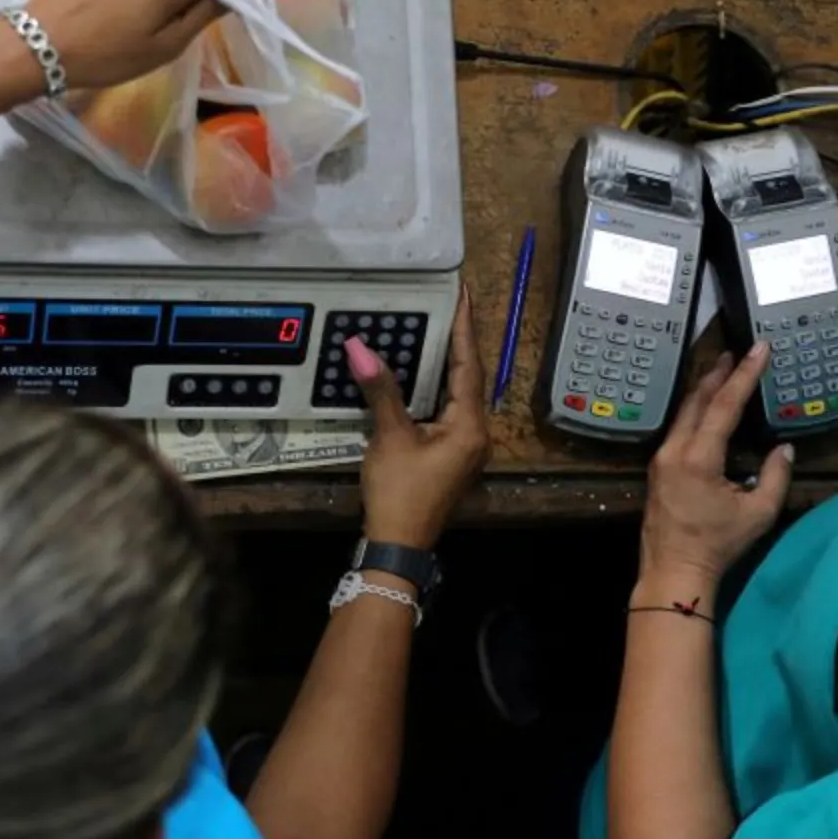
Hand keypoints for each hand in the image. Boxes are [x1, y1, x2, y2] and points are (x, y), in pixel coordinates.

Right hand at [350, 287, 488, 550]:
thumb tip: (361, 348)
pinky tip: (422, 369)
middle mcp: (476, 432)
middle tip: (446, 303)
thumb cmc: (399, 492)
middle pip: (469, 376)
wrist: (398, 544)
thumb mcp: (390, 437)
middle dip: (457, 340)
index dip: (463, 328)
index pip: (469, 365)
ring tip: (434, 326)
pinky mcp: (450, 453)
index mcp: (470, 425)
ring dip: (446, 362)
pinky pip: (448, 408)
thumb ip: (381, 390)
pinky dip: (436, 386)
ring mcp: (465, 445)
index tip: (463, 294)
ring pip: (458, 392)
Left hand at [638, 346, 792, 598]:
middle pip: (697, 400)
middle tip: (736, 352)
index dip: (744, 375)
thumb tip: (785, 448)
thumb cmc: (717, 545)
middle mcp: (674, 450)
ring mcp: (661, 458)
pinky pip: (678, 427)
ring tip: (723, 371)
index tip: (758, 350)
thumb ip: (775, 476)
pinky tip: (706, 406)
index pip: (724, 405)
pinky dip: (695, 410)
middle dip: (719, 374)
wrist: (673, 572)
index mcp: (698, 457)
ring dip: (705, 390)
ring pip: (684, 412)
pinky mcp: (658, 468)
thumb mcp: (758, 513)